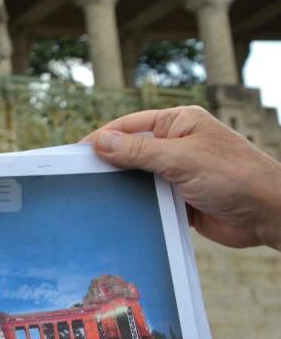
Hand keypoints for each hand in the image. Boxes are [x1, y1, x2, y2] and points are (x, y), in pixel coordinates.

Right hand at [82, 105, 280, 249]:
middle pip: (131, 151)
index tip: (77, 152)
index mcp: (179, 123)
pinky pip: (149, 199)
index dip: (103, 137)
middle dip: (109, 163)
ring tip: (94, 195)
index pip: (130, 126)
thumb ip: (139, 151)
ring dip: (123, 187)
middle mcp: (177, 145)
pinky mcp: (180, 199)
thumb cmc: (236, 176)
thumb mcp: (182, 159)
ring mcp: (179, 173)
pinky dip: (136, 205)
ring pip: (138, 177)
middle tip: (79, 176)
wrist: (268, 214)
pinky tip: (118, 212)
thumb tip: (101, 142)